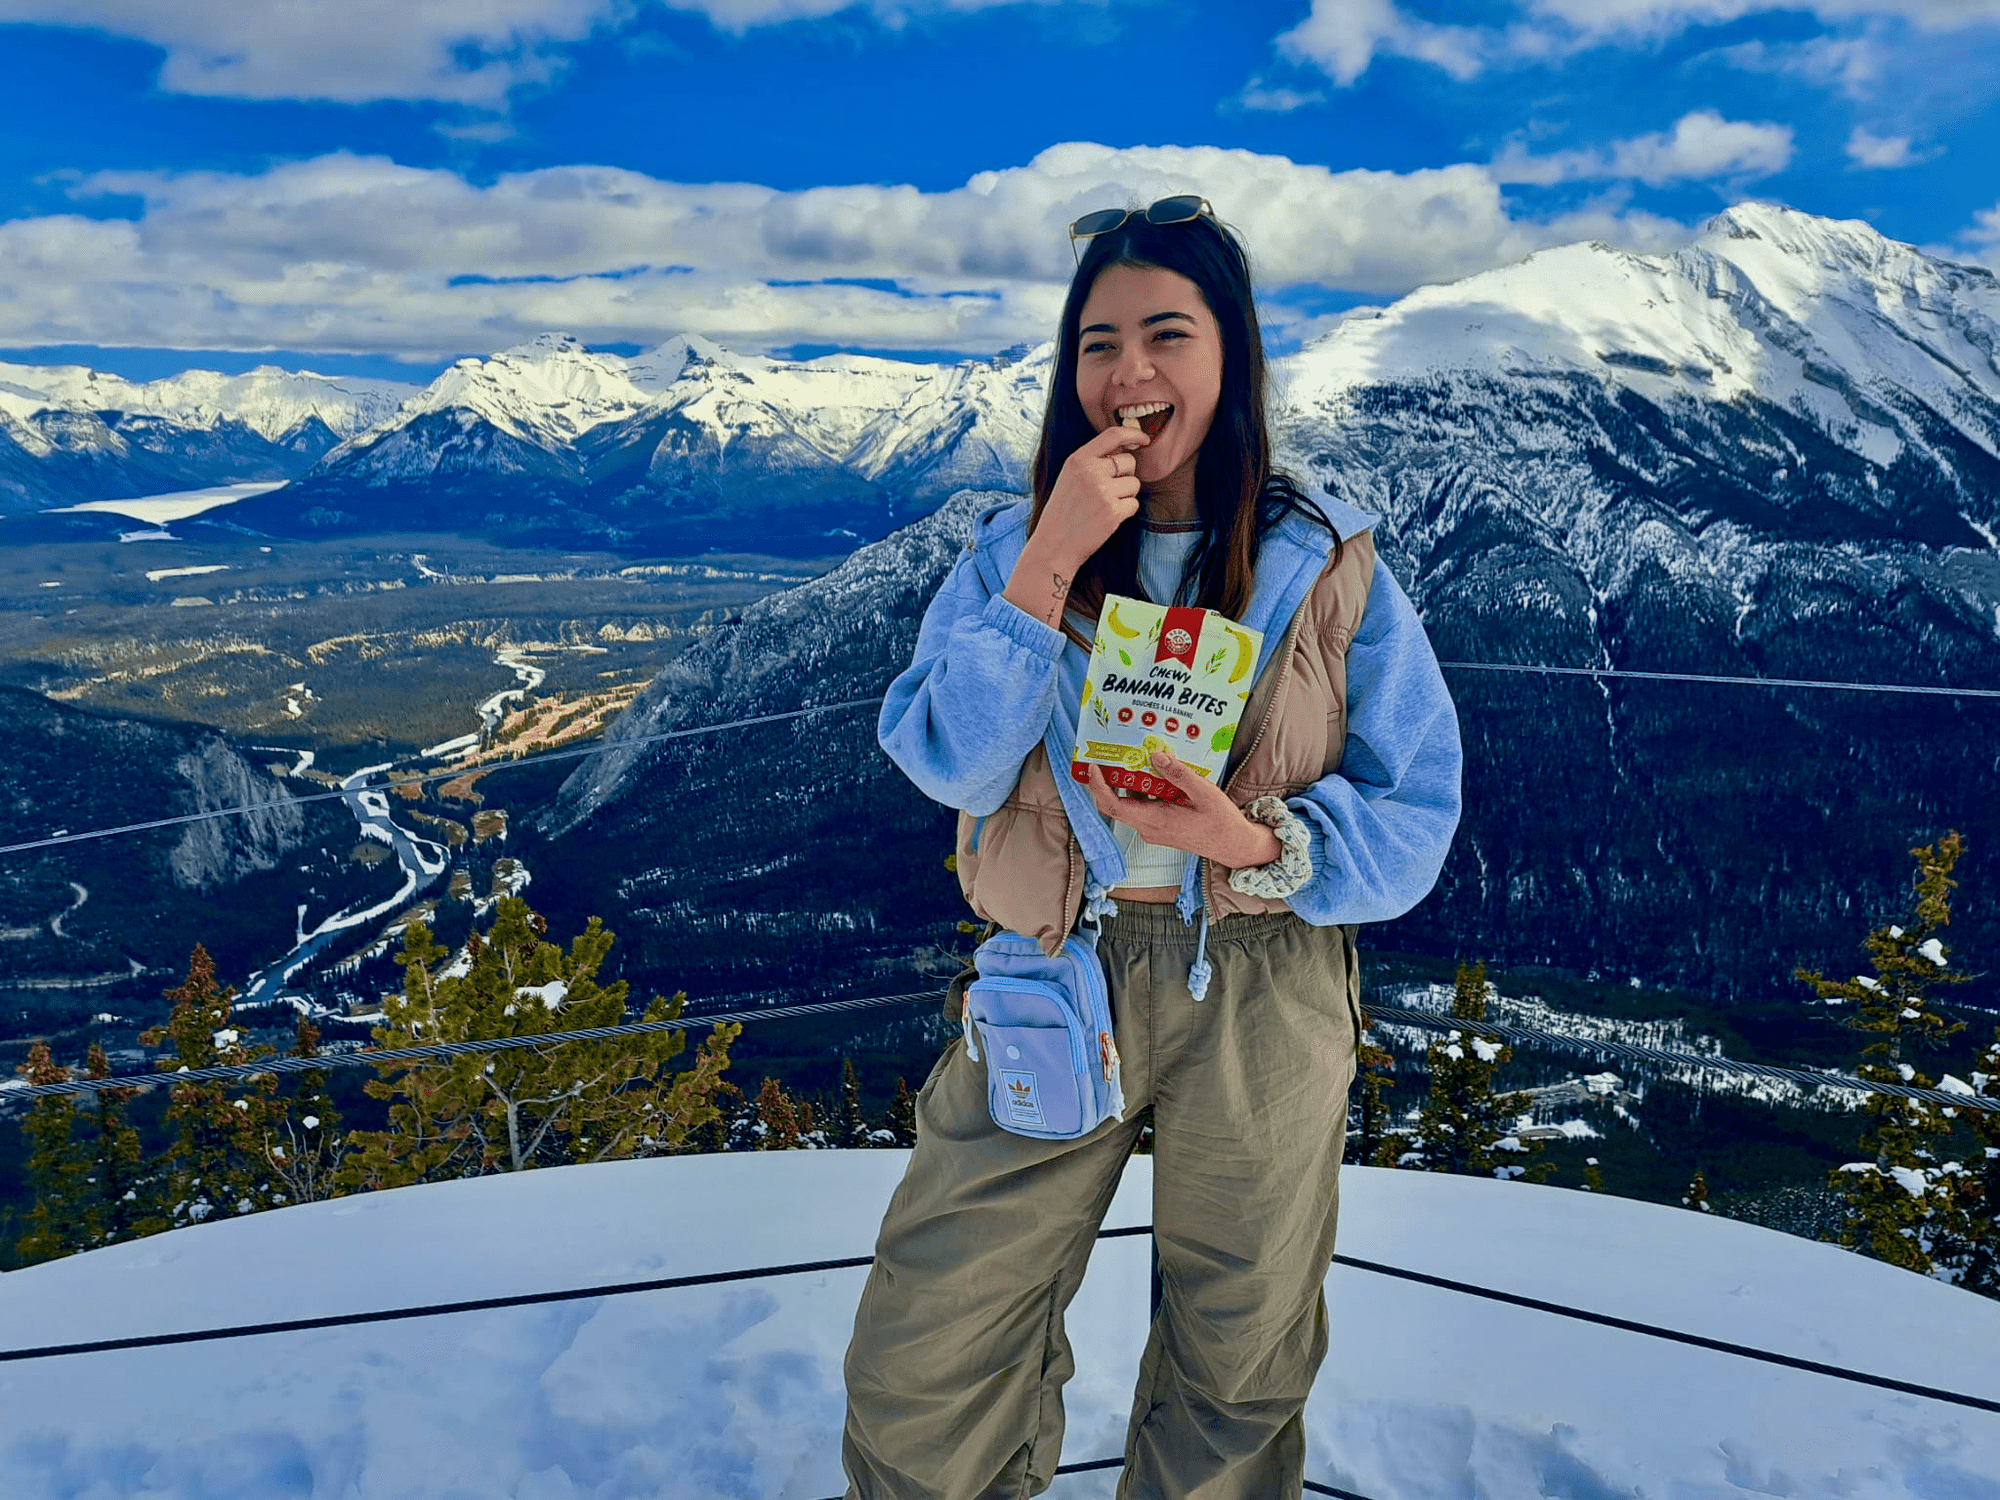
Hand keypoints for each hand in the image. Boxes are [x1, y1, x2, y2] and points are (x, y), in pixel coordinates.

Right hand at [1033, 424, 1150, 572]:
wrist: (1054, 545)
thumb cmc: (1064, 511)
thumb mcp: (1071, 477)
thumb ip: (1094, 460)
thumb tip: (1127, 446)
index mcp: (1078, 459)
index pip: (1113, 435)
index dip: (1133, 434)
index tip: (1144, 439)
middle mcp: (1090, 471)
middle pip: (1129, 462)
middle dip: (1126, 475)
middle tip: (1106, 491)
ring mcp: (1102, 491)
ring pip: (1134, 484)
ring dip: (1126, 495)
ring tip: (1103, 506)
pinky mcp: (1113, 511)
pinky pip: (1134, 504)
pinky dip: (1125, 512)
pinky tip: (1107, 518)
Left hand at [1086, 752, 1282, 869]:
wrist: (1233, 845)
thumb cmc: (1220, 822)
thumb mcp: (1204, 792)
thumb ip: (1179, 774)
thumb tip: (1155, 756)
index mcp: (1155, 820)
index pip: (1113, 805)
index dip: (1098, 787)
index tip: (1093, 767)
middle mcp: (1148, 828)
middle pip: (1115, 805)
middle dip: (1107, 781)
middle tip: (1108, 757)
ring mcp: (1153, 830)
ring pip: (1130, 805)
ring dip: (1128, 784)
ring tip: (1135, 758)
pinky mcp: (1159, 828)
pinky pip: (1143, 807)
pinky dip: (1143, 791)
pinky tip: (1156, 774)